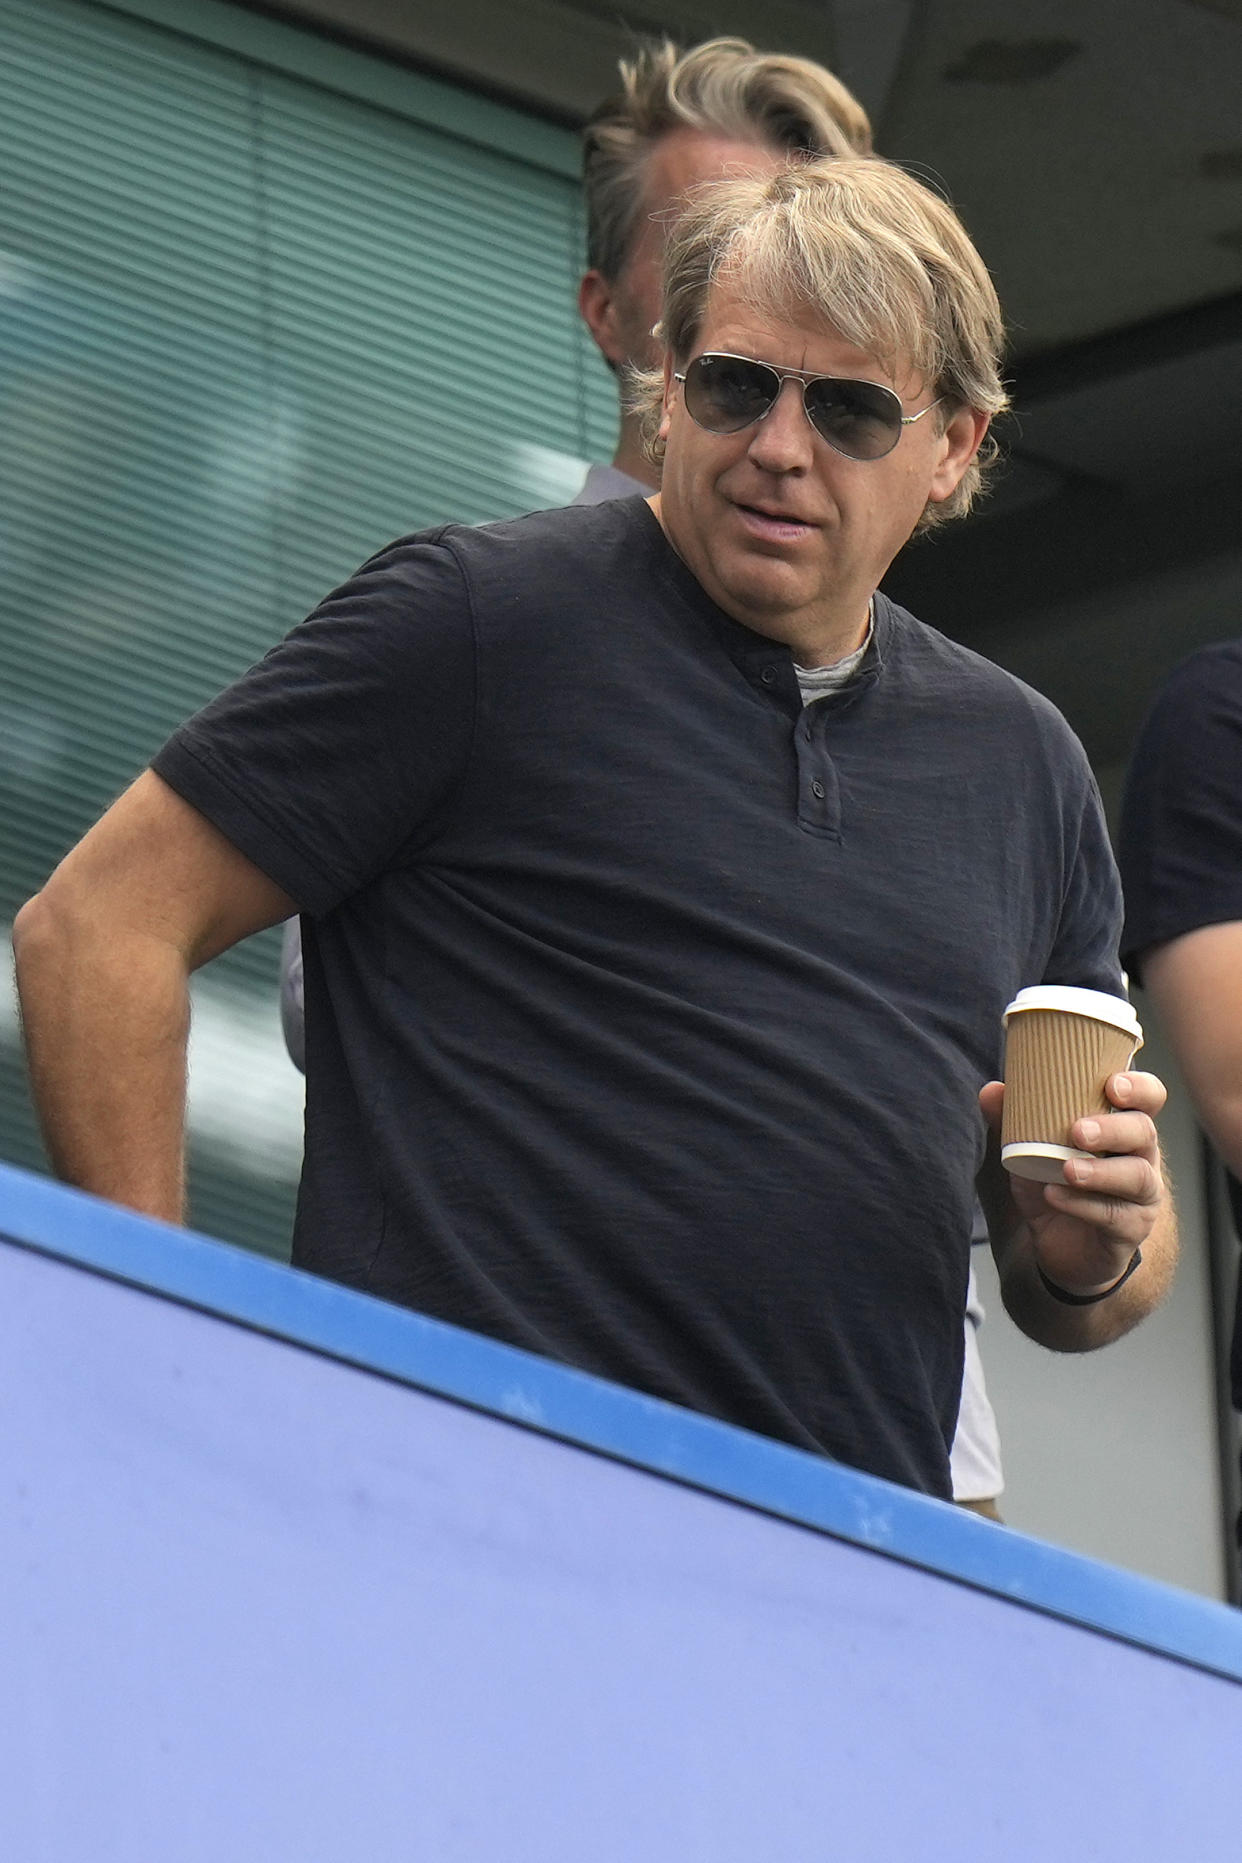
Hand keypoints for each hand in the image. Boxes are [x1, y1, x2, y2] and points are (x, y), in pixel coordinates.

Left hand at [979, 1071, 1167, 1294]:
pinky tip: (1053, 1195)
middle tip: (1078, 1131)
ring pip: (1137, 1176)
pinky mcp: (1130, 1229)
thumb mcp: (1029, 1151)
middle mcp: (1141, 1157)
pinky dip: (1082, 1204)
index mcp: (1123, 1127)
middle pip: (1144, 1133)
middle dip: (1113, 1128)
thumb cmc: (1055, 1184)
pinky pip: (1114, 1215)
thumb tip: (991, 1090)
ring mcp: (1142, 1195)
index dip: (1139, 1088)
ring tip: (1066, 1169)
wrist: (1060, 1248)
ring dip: (1100, 1171)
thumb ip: (1013, 1119)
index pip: (1149, 1098)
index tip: (1112, 1085)